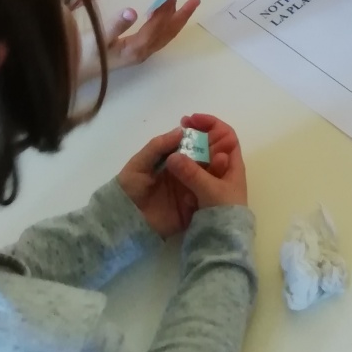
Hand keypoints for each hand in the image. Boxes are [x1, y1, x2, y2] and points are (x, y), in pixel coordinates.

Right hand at [78, 0, 200, 83]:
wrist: (77, 70)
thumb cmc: (85, 53)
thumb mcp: (97, 38)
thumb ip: (114, 25)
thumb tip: (131, 11)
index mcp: (136, 48)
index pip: (157, 26)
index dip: (165, 10)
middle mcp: (143, 52)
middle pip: (168, 33)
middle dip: (182, 16)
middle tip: (195, 0)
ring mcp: (142, 53)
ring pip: (165, 35)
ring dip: (176, 20)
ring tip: (186, 4)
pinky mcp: (138, 52)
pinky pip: (159, 37)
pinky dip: (166, 25)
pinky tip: (166, 16)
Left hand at [118, 115, 247, 238]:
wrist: (125, 221)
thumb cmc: (128, 189)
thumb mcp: (139, 164)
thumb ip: (157, 146)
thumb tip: (181, 130)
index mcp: (172, 163)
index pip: (191, 148)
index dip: (202, 140)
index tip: (215, 131)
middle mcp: (184, 175)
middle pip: (203, 162)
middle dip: (214, 153)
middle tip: (227, 146)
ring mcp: (189, 192)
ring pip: (207, 178)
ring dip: (217, 169)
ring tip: (224, 161)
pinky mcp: (192, 209)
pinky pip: (205, 198)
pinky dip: (212, 190)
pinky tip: (218, 183)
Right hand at [164, 114, 248, 211]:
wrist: (224, 239)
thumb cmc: (223, 211)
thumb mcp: (209, 190)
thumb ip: (192, 173)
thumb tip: (174, 155)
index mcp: (231, 164)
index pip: (225, 135)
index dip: (210, 124)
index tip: (192, 119)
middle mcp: (223, 168)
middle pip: (212, 143)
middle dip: (197, 132)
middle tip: (180, 127)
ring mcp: (213, 178)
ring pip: (201, 156)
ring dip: (189, 147)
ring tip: (173, 142)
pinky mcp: (203, 189)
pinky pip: (194, 170)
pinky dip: (185, 163)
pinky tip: (173, 162)